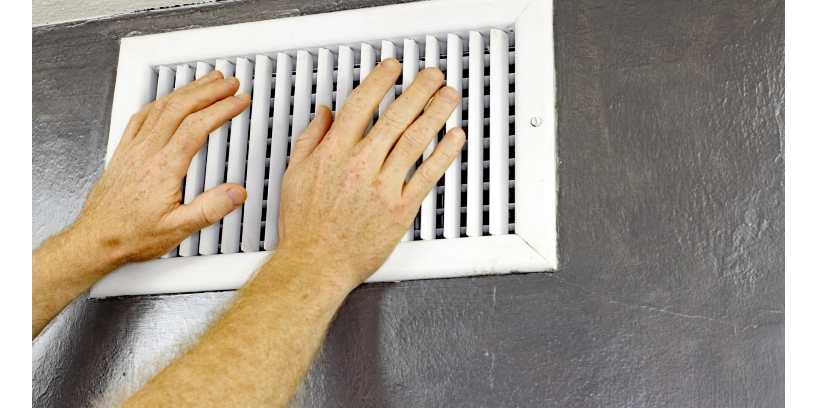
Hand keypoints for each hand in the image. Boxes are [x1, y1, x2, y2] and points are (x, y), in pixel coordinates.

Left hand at [75, 70, 249, 266]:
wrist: (96, 239)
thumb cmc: (131, 235)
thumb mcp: (177, 229)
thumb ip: (210, 209)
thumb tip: (236, 192)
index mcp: (164, 167)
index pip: (198, 126)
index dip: (222, 109)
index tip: (238, 101)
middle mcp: (147, 152)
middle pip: (181, 108)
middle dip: (209, 91)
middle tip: (229, 84)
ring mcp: (133, 149)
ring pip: (162, 107)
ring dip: (187, 91)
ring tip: (206, 82)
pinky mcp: (123, 152)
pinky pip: (141, 116)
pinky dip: (160, 101)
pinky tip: (167, 99)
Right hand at [276, 58, 464, 287]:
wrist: (315, 265)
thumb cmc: (305, 228)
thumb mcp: (294, 175)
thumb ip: (311, 140)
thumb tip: (324, 115)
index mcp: (333, 153)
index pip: (360, 105)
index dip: (380, 81)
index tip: (392, 69)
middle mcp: (359, 166)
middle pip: (394, 117)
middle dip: (417, 90)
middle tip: (432, 76)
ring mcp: (381, 187)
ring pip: (414, 140)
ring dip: (435, 113)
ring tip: (448, 97)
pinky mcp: (399, 209)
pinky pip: (426, 175)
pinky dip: (443, 153)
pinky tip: (454, 138)